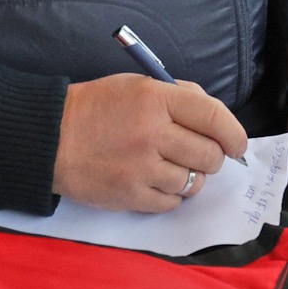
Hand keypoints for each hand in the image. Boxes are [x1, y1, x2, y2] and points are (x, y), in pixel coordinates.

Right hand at [53, 74, 246, 212]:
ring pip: (194, 182)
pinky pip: (172, 202)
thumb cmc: (96, 108)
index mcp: (156, 99)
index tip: (237, 144)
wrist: (49, 138)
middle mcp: (152, 133)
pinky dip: (171, 195)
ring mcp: (142, 168)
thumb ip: (179, 96)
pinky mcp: (131, 196)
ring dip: (191, 177)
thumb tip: (218, 121)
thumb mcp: (137, 86)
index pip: (215, 118)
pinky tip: (156, 181)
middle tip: (200, 154)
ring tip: (172, 167)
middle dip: (213, 157)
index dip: (234, 134)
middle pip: (210, 155)